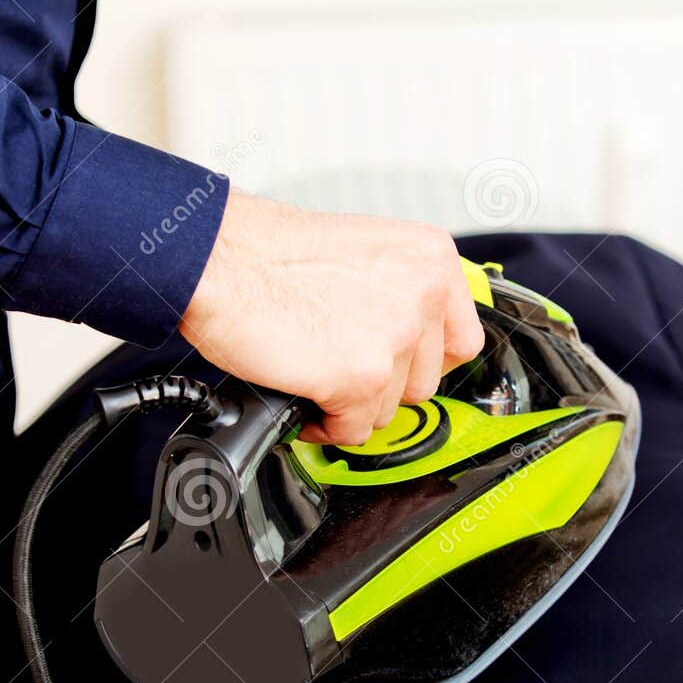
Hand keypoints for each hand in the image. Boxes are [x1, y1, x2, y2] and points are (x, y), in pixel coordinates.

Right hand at [178, 192, 484, 444]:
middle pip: (425, 381)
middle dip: (380, 384)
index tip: (396, 365)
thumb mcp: (366, 253)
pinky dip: (324, 422)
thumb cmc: (272, 255)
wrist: (220, 259)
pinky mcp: (360, 376)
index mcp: (430, 258)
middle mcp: (423, 293)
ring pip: (389, 409)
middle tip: (339, 364)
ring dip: (350, 402)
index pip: (462, 340)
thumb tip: (413, 341)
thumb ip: (402, 293)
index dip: (421, 361)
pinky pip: (353, 428)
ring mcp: (395, 336)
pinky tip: (302, 390)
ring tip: (315, 371)